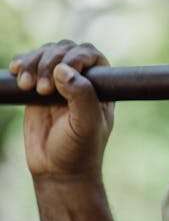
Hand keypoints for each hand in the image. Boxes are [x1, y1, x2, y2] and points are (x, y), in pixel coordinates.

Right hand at [8, 40, 113, 179]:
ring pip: (45, 54)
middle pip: (65, 50)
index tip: (62, 72)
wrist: (57, 170)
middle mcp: (81, 79)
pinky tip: (15, 70)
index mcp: (100, 85)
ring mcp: (58, 83)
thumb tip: (63, 69)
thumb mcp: (86, 125)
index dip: (75, 56)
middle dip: (50, 61)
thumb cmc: (79, 150)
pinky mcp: (37, 89)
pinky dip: (21, 64)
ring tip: (27, 85)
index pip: (90, 55)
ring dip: (33, 63)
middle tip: (42, 89)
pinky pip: (29, 66)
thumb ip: (81, 96)